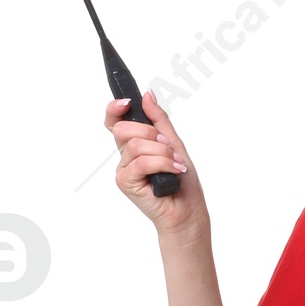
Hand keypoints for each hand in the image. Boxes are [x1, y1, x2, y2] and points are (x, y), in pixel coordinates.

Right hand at [106, 89, 203, 234]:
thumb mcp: (174, 142)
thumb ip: (158, 119)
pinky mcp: (125, 183)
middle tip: (168, 146)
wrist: (188, 211)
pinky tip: (173, 172)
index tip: (127, 102)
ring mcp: (124, 170)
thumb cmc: (183, 182)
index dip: (115, 108)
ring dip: (162, 152)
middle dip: (150, 132)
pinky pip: (140, 162)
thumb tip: (147, 94)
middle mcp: (126, 156)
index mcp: (134, 144)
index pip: (116, 121)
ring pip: (136, 145)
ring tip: (175, 164)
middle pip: (123, 129)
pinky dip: (162, 164)